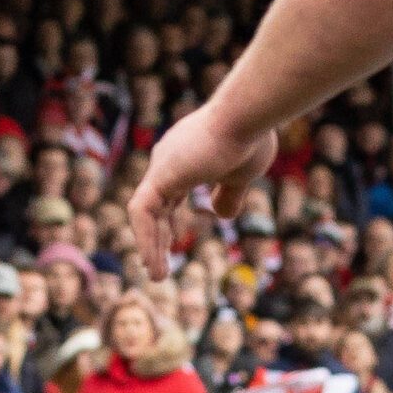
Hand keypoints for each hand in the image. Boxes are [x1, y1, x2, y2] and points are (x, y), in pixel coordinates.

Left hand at [128, 105, 277, 275]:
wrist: (246, 116)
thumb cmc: (250, 139)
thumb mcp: (242, 175)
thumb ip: (229, 194)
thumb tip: (221, 215)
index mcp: (186, 157)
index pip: (169, 193)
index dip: (168, 220)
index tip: (172, 243)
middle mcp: (169, 159)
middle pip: (155, 205)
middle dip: (156, 237)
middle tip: (157, 266)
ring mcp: (162, 165)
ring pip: (146, 213)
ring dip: (151, 245)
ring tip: (158, 276)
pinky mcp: (159, 176)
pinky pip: (142, 213)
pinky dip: (146, 239)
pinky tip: (154, 263)